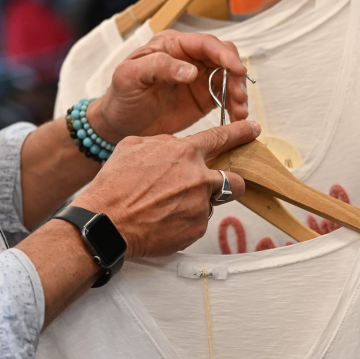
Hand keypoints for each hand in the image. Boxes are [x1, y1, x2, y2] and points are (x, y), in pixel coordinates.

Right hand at [72, 120, 260, 258]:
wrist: (106, 222)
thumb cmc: (115, 184)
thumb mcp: (132, 146)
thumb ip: (161, 142)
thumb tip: (173, 145)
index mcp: (184, 153)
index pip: (222, 138)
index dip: (240, 133)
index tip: (253, 130)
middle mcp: (199, 178)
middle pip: (234, 180)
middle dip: (230, 182)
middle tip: (212, 188)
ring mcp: (200, 205)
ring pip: (212, 202)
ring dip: (198, 203)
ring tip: (169, 207)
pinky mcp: (196, 228)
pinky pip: (198, 222)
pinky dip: (185, 221)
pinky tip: (164, 221)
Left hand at [89, 30, 248, 143]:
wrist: (121, 125)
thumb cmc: (122, 97)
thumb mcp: (131, 77)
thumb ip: (159, 67)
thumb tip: (192, 71)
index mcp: (172, 46)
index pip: (206, 43)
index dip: (225, 55)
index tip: (237, 71)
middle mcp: (189, 59)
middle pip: (224, 59)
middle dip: (236, 76)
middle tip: (239, 97)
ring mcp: (199, 79)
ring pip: (229, 79)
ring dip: (238, 94)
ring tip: (240, 113)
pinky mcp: (204, 99)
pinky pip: (226, 98)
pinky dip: (234, 107)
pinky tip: (236, 119)